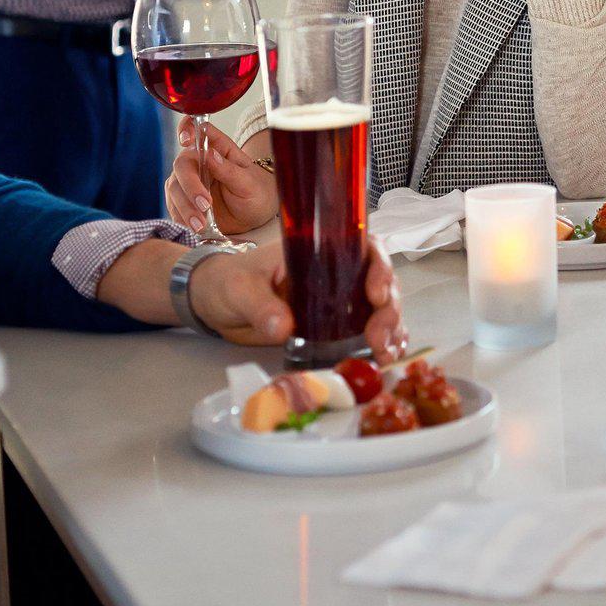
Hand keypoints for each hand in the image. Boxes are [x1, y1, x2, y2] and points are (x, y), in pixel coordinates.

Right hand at [165, 120, 278, 235]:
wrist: (255, 215)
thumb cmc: (256, 192)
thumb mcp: (249, 183)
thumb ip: (229, 169)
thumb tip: (210, 154)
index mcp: (218, 148)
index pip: (197, 129)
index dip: (187, 129)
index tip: (186, 140)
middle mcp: (199, 161)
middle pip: (182, 165)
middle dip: (191, 187)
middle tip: (206, 205)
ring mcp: (188, 181)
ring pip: (174, 188)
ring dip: (186, 208)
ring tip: (200, 225)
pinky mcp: (183, 200)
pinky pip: (174, 206)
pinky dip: (182, 218)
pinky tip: (195, 227)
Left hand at [187, 240, 404, 360]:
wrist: (214, 303)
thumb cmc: (228, 281)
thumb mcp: (240, 288)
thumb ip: (260, 306)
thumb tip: (284, 327)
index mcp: (320, 250)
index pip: (365, 248)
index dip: (380, 268)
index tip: (376, 295)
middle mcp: (338, 272)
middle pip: (382, 283)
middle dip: (389, 311)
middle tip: (379, 339)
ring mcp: (339, 301)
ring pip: (381, 309)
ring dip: (391, 331)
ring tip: (385, 355)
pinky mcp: (334, 327)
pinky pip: (366, 331)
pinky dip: (382, 343)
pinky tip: (387, 357)